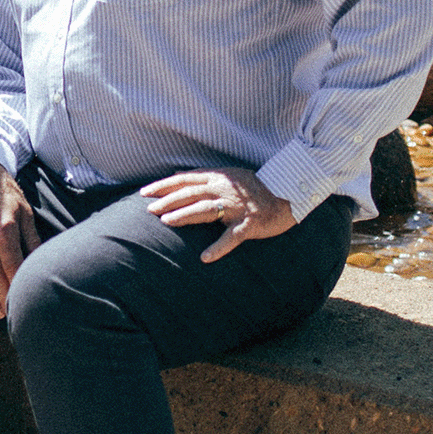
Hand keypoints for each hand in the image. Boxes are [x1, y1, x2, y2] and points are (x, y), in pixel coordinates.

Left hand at [140, 168, 294, 262]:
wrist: (287, 195)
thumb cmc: (254, 188)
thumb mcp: (228, 176)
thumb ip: (204, 177)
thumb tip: (177, 175)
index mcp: (217, 178)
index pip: (184, 180)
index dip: (163, 185)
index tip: (145, 192)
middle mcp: (224, 190)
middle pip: (190, 194)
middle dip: (167, 201)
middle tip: (149, 210)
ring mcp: (236, 208)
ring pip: (205, 210)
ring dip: (184, 216)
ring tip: (167, 222)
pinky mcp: (249, 224)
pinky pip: (231, 237)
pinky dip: (218, 248)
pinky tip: (205, 258)